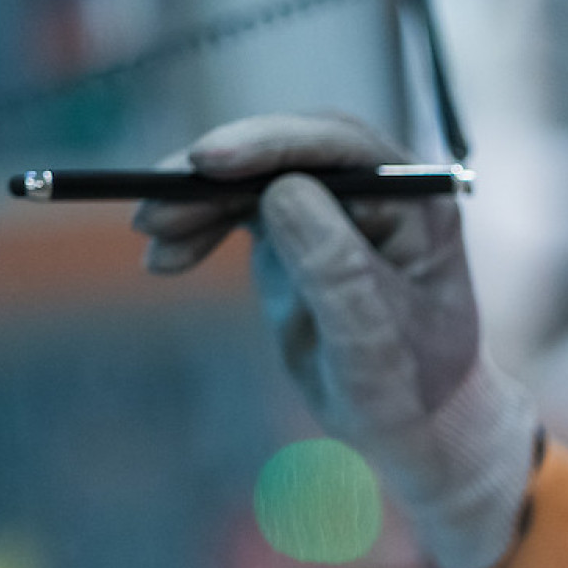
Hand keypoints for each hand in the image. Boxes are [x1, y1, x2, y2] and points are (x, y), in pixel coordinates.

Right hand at [134, 112, 542, 567]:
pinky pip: (238, 208)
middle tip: (152, 213)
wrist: (412, 423)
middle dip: (214, 176)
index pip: (339, 148)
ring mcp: (334, 205)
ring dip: (196, 202)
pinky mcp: (297, 229)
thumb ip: (335, 267)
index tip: (207, 160)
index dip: (270, 144)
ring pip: (253, 179)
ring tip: (152, 242)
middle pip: (285, 153)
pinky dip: (199, 228)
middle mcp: (376, 187)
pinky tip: (165, 261)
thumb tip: (281, 191)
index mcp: (415, 199)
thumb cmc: (409, 386)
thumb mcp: (373, 339)